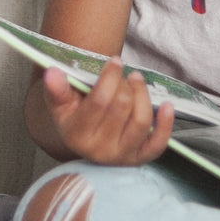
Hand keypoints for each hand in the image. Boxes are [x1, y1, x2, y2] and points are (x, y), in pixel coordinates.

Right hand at [39, 60, 173, 165]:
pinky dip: (166, 124)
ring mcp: (121, 156)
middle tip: (124, 74)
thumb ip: (57, 89)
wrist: (88, 143)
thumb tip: (52, 72)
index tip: (115, 61)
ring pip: (140, 121)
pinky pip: (158, 144)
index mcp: (77, 135)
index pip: (99, 101)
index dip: (110, 77)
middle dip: (125, 83)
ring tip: (137, 80)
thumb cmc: (76, 118)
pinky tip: (167, 106)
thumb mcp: (62, 105)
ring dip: (142, 94)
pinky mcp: (140, 159)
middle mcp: (99, 150)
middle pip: (121, 107)